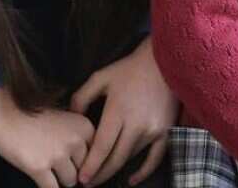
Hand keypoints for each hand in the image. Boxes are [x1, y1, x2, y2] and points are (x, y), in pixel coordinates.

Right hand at [0, 87, 94, 187]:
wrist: (1, 110)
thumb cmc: (28, 114)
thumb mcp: (62, 119)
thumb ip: (76, 138)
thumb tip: (85, 167)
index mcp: (84, 127)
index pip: (94, 156)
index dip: (82, 163)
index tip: (74, 164)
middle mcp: (75, 141)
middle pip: (83, 171)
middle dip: (70, 171)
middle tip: (55, 163)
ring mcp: (57, 155)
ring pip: (69, 182)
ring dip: (59, 179)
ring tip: (45, 167)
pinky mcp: (39, 167)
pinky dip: (48, 187)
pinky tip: (40, 178)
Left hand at [70, 36, 177, 185]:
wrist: (162, 62)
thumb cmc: (128, 70)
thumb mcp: (99, 78)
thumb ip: (81, 97)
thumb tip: (71, 117)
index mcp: (118, 111)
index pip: (102, 146)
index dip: (91, 165)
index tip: (81, 178)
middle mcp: (137, 124)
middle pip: (116, 158)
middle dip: (100, 174)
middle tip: (87, 183)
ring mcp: (153, 130)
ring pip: (131, 158)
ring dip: (115, 169)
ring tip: (101, 176)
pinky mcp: (166, 133)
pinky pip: (155, 159)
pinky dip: (143, 172)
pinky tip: (131, 180)